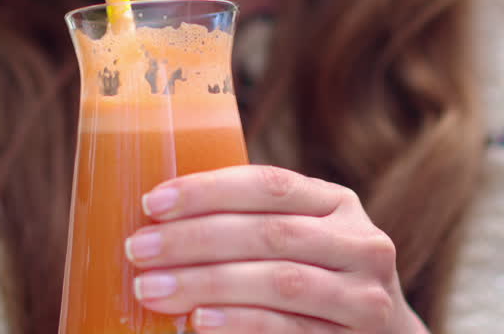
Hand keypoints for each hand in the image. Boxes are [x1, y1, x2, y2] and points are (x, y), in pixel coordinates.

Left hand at [126, 166, 427, 332]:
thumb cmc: (316, 282)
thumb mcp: (299, 240)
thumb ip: (250, 224)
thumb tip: (157, 217)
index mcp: (337, 203)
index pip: (270, 184)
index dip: (209, 190)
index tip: (153, 203)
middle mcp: (360, 243)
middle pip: (270, 232)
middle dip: (195, 240)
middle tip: (139, 250)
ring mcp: (364, 296)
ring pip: (279, 281)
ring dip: (207, 283)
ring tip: (153, 289)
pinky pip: (291, 329)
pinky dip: (241, 323)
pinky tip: (200, 321)